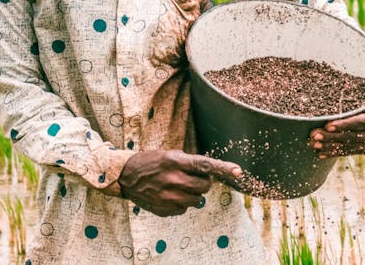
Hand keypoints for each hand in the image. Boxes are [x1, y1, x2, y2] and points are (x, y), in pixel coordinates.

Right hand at [117, 150, 240, 215]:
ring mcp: (168, 197)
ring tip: (179, 187)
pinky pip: (184, 209)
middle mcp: (173, 179)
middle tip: (192, 178)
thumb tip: (210, 174)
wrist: (126, 176)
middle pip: (204, 186)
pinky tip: (169, 195)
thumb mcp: (170, 155)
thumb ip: (189, 164)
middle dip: (203, 183)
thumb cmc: (151, 162)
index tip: (238, 171)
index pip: (205, 165)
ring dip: (192, 194)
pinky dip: (181, 203)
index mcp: (175, 162)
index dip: (223, 168)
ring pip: (197, 200)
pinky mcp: (164, 209)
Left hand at [308, 83, 364, 157]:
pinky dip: (332, 152)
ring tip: (312, 142)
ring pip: (346, 146)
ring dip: (329, 145)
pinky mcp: (363, 149)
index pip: (360, 123)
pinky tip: (319, 153)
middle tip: (314, 134)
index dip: (344, 125)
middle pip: (350, 136)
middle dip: (331, 136)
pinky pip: (346, 151)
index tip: (328, 124)